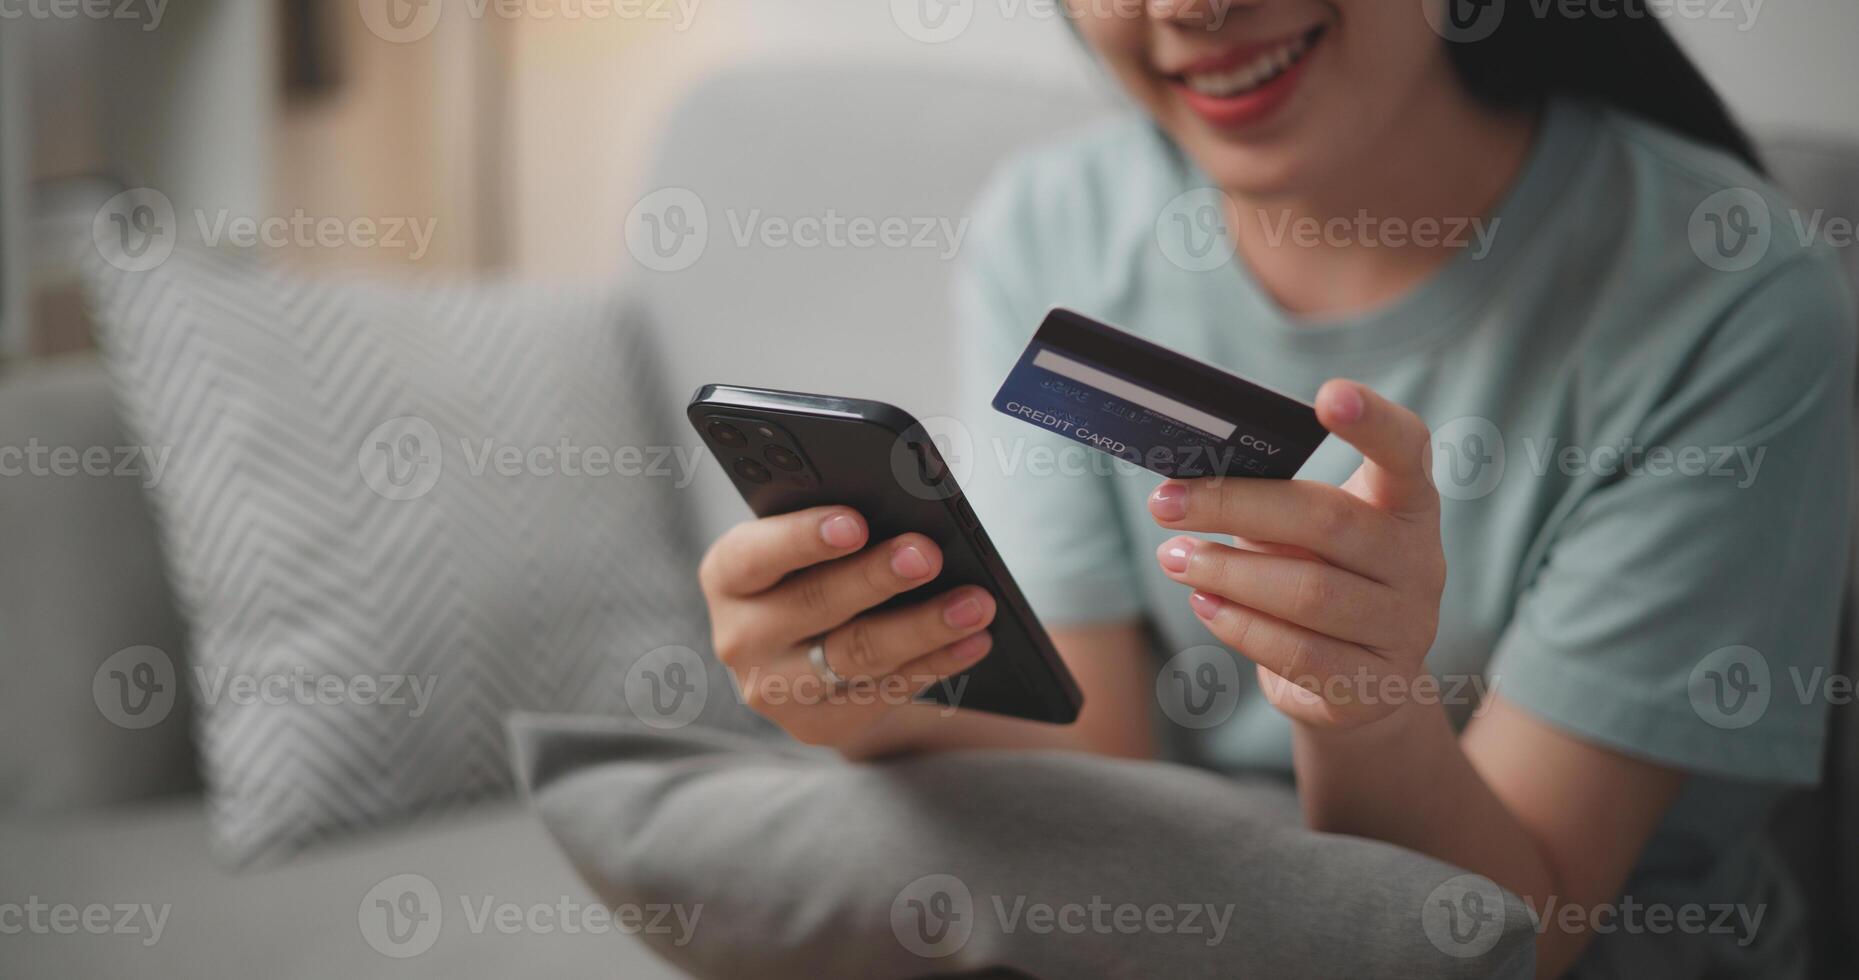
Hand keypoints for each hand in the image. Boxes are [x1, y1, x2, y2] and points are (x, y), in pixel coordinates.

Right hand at [698, 506, 996, 745]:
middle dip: (877, 578)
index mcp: (728, 574)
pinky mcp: (816, 725)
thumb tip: (906, 514)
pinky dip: (936, 663)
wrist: (807, 647)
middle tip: (928, 555)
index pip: (757, 555)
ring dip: (923, 627)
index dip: (804, 539)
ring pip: (856, 655)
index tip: (856, 523)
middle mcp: (739, 636)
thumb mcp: (806, 541)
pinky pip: (884, 691)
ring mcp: (774, 689)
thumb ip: (837, 525)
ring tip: (975, 603)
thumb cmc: (815, 567)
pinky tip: (973, 641)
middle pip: (815, 605)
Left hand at [1147, 380, 1445, 728]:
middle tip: (1166, 502)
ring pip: (1309, 592)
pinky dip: (1241, 625)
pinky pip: (1299, 653)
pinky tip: (1204, 604)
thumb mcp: (1306, 533)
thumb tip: (1186, 482)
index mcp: (1407, 504)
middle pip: (1328, 520)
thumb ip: (1270, 499)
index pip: (1406, 448)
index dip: (1373, 421)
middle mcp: (1420, 561)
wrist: (1358, 682)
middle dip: (1235, 506)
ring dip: (1226, 572)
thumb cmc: (1320, 578)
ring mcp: (1406, 627)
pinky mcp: (1373, 684)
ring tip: (1173, 558)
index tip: (1328, 395)